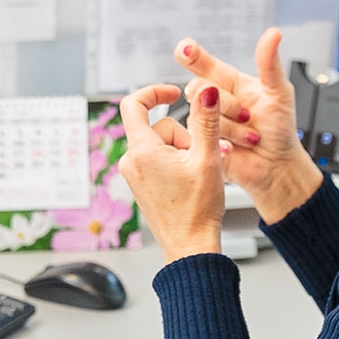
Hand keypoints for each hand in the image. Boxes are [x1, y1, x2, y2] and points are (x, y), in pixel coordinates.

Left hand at [117, 83, 223, 263]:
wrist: (190, 246)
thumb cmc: (197, 211)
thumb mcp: (207, 159)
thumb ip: (206, 120)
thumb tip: (205, 91)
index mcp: (142, 151)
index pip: (134, 104)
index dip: (155, 91)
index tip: (174, 92)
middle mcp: (131, 161)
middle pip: (158, 127)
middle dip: (183, 135)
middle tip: (200, 158)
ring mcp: (134, 174)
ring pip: (160, 144)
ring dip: (182, 150)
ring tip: (196, 174)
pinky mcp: (141, 184)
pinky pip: (158, 160)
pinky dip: (176, 162)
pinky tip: (189, 181)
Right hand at [176, 28, 321, 222]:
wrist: (276, 167)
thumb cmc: (280, 131)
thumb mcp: (279, 93)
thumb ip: (270, 64)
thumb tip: (273, 33)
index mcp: (231, 83)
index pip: (206, 65)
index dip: (193, 56)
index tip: (184, 49)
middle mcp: (215, 101)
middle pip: (201, 89)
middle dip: (228, 105)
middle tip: (249, 117)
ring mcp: (206, 122)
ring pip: (202, 114)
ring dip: (231, 128)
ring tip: (251, 138)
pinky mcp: (200, 144)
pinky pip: (200, 137)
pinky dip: (222, 142)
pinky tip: (235, 148)